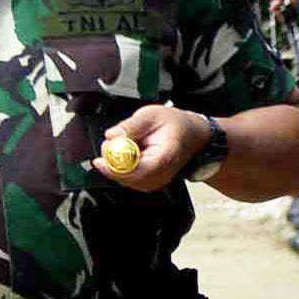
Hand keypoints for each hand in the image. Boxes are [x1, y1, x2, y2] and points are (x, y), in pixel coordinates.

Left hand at [96, 104, 210, 192]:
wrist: (192, 135)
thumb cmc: (177, 125)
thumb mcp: (153, 115)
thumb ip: (131, 126)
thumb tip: (112, 136)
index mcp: (163, 158)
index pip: (135, 170)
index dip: (115, 162)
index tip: (106, 149)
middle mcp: (160, 175)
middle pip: (126, 177)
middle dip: (112, 160)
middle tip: (113, 140)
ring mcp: (154, 182)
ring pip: (123, 179)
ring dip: (117, 163)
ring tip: (128, 144)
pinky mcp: (148, 183)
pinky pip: (127, 179)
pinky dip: (122, 166)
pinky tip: (130, 154)